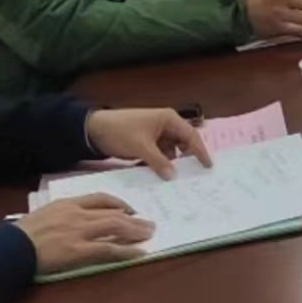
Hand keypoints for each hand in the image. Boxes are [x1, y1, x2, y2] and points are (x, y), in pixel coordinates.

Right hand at [15, 193, 154, 275]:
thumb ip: (60, 215)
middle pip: (113, 212)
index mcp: (67, 203)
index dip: (118, 203)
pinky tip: (138, 253)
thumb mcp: (43, 215)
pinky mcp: (78, 250)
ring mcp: (79, 231)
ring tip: (149, 235)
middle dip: (134, 218)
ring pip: (116, 226)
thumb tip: (72, 221)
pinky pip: (109, 248)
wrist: (10, 248)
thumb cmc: (21, 234)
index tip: (129, 209)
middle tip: (148, 223)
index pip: (99, 197)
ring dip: (135, 231)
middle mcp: (77, 213)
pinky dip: (126, 251)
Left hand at [85, 107, 212, 179]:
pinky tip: (159, 178)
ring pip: (170, 152)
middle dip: (186, 160)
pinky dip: (159, 165)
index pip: (191, 136)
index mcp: (168, 119)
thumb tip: (173, 176)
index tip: (208, 166)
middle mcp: (165, 125)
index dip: (200, 151)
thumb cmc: (121, 131)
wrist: (94, 130)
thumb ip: (159, 162)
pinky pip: (159, 156)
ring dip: (170, 165)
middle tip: (192, 178)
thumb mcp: (141, 147)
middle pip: (182, 144)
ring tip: (175, 183)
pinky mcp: (147, 143)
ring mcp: (156, 135)